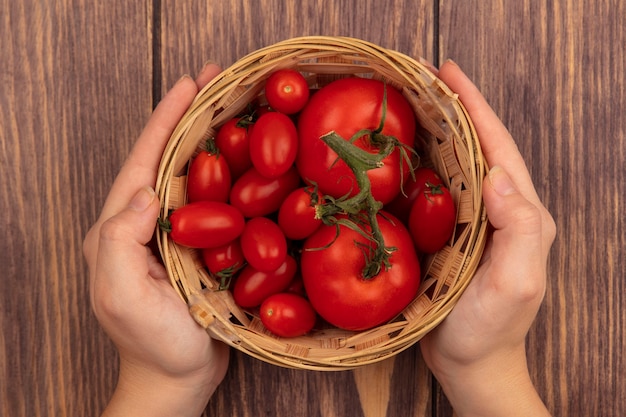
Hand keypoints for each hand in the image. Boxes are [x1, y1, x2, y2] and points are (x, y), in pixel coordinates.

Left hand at [83, 63, 228, 416]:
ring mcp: (176, 234)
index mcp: (121, 226)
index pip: (145, 160)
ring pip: (196, 174)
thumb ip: (118, 241)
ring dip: (216, 138)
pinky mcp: (201, 247)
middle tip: (220, 81)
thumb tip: (142, 192)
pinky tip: (256, 161)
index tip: (190, 83)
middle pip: (171, 157)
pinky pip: (219, 202)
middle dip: (192, 116)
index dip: (167, 118)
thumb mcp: (120, 296)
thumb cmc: (151, 343)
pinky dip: (235, 175)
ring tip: (239, 109)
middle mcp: (148, 222)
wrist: (177, 378)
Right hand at [419, 61, 555, 415]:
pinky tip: (398, 154)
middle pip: (478, 146)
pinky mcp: (452, 234)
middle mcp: (501, 209)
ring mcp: (475, 221)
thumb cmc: (491, 329)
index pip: (498, 147)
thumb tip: (500, 175)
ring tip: (409, 103)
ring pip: (457, 163)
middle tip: (422, 78)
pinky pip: (437, 189)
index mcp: (521, 212)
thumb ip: (520, 229)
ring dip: (436, 129)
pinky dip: (420, 163)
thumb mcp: (516, 282)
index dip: (474, 107)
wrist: (471, 364)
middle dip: (454, 107)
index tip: (447, 73)